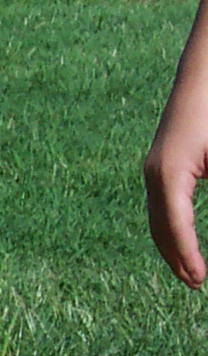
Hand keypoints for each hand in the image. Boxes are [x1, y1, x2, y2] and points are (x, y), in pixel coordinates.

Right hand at [146, 98, 207, 287]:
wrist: (205, 70)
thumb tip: (196, 226)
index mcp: (169, 173)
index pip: (177, 227)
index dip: (188, 257)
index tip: (201, 280)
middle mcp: (154, 172)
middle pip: (161, 227)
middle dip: (177, 258)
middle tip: (197, 285)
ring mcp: (154, 167)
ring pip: (157, 218)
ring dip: (171, 246)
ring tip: (189, 270)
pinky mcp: (161, 163)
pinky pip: (161, 205)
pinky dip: (169, 228)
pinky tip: (182, 239)